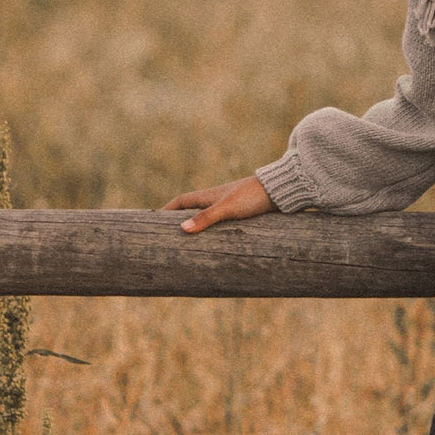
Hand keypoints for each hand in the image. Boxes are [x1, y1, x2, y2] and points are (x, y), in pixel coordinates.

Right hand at [161, 176, 275, 233]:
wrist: (281, 190)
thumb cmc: (252, 196)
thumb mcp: (227, 208)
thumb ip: (206, 218)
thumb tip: (182, 230)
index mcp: (208, 196)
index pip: (181, 201)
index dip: (166, 210)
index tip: (153, 220)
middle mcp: (217, 199)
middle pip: (192, 209)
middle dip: (179, 220)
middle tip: (168, 236)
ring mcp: (230, 206)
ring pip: (207, 216)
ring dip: (198, 226)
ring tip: (189, 243)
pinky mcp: (243, 212)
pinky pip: (222, 222)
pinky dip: (215, 230)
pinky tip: (217, 241)